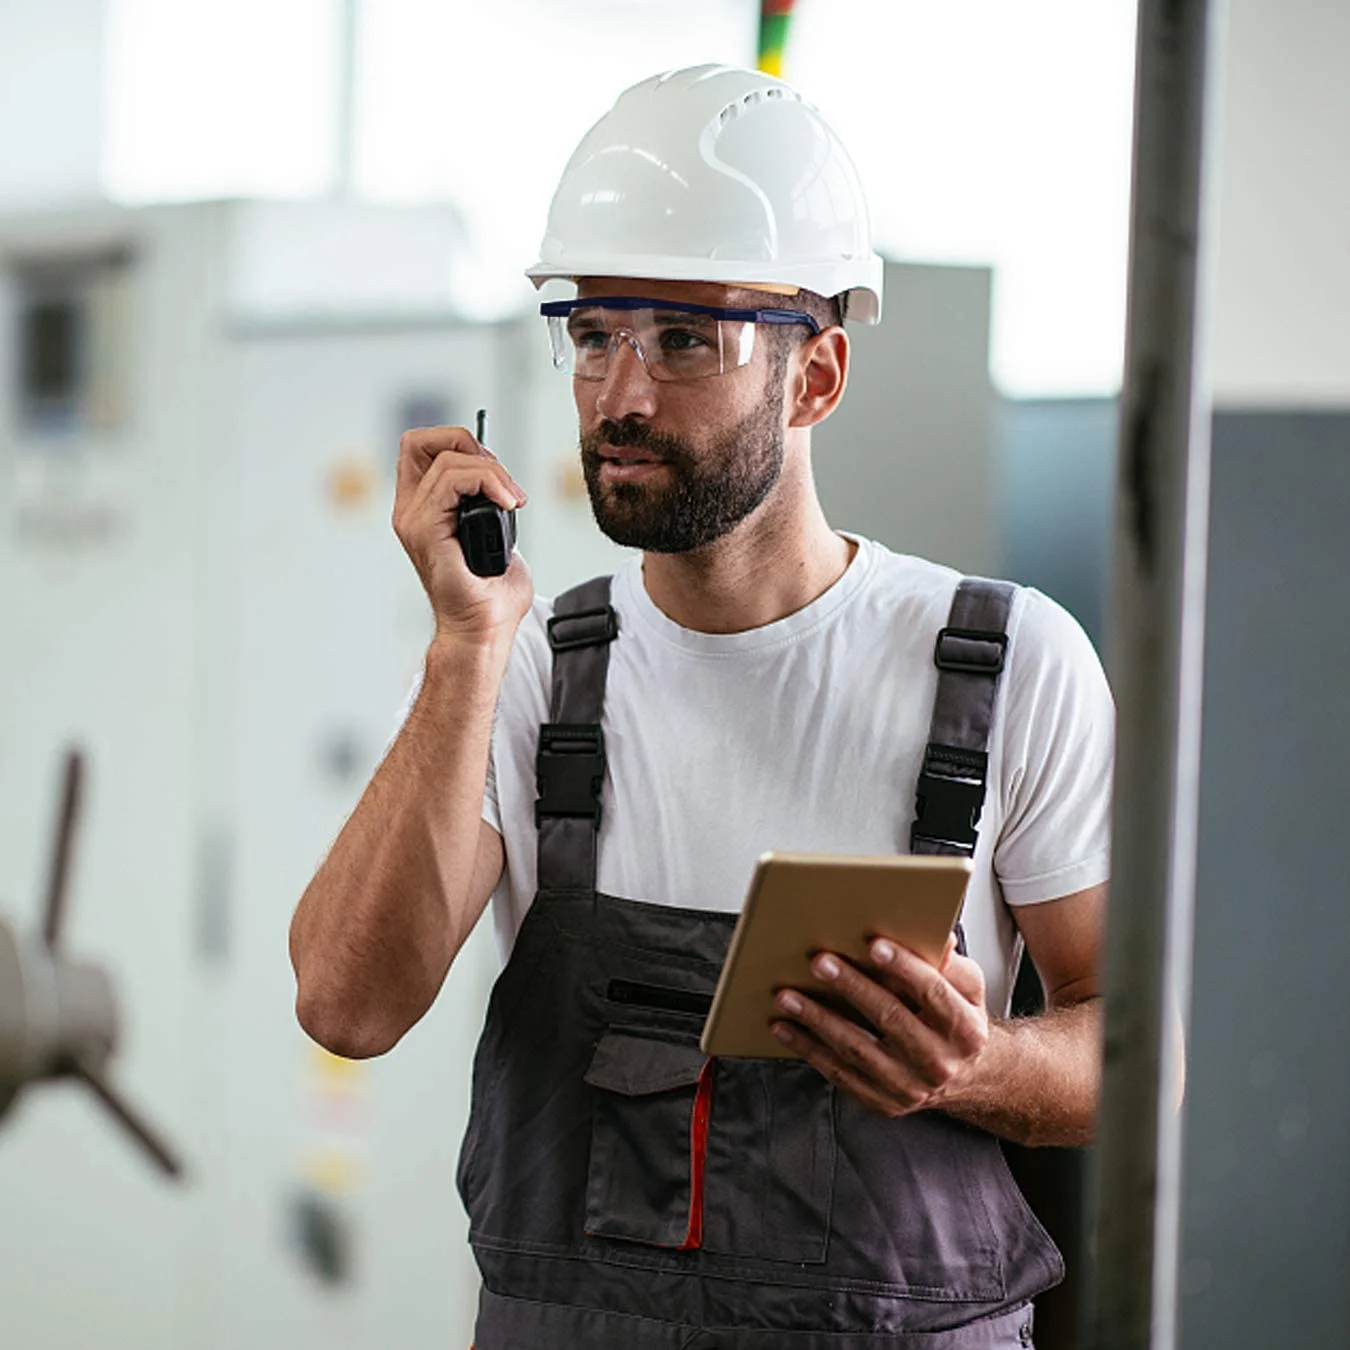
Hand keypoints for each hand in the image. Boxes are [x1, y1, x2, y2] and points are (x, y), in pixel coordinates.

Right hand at [393, 425, 532, 641]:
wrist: (485, 630)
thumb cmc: (491, 595)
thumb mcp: (494, 536)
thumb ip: (490, 506)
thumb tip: (505, 485)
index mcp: (422, 511)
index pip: (421, 449)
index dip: (458, 444)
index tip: (495, 475)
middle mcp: (410, 512)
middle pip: (423, 441)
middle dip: (470, 445)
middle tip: (502, 481)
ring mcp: (414, 520)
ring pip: (449, 459)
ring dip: (493, 471)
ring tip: (513, 500)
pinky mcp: (426, 530)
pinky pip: (454, 479)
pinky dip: (489, 481)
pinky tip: (509, 504)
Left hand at [770, 935, 989, 1117]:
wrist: (963, 1078)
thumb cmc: (956, 1020)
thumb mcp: (966, 989)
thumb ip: (950, 963)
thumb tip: (938, 936)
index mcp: (965, 1029)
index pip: (933, 992)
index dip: (904, 967)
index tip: (874, 944)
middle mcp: (940, 1062)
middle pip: (890, 1018)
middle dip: (851, 987)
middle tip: (819, 962)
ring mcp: (910, 1087)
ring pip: (857, 1049)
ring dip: (817, 1020)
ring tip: (787, 996)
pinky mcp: (883, 1102)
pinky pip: (840, 1074)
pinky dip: (809, 1049)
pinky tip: (785, 1028)